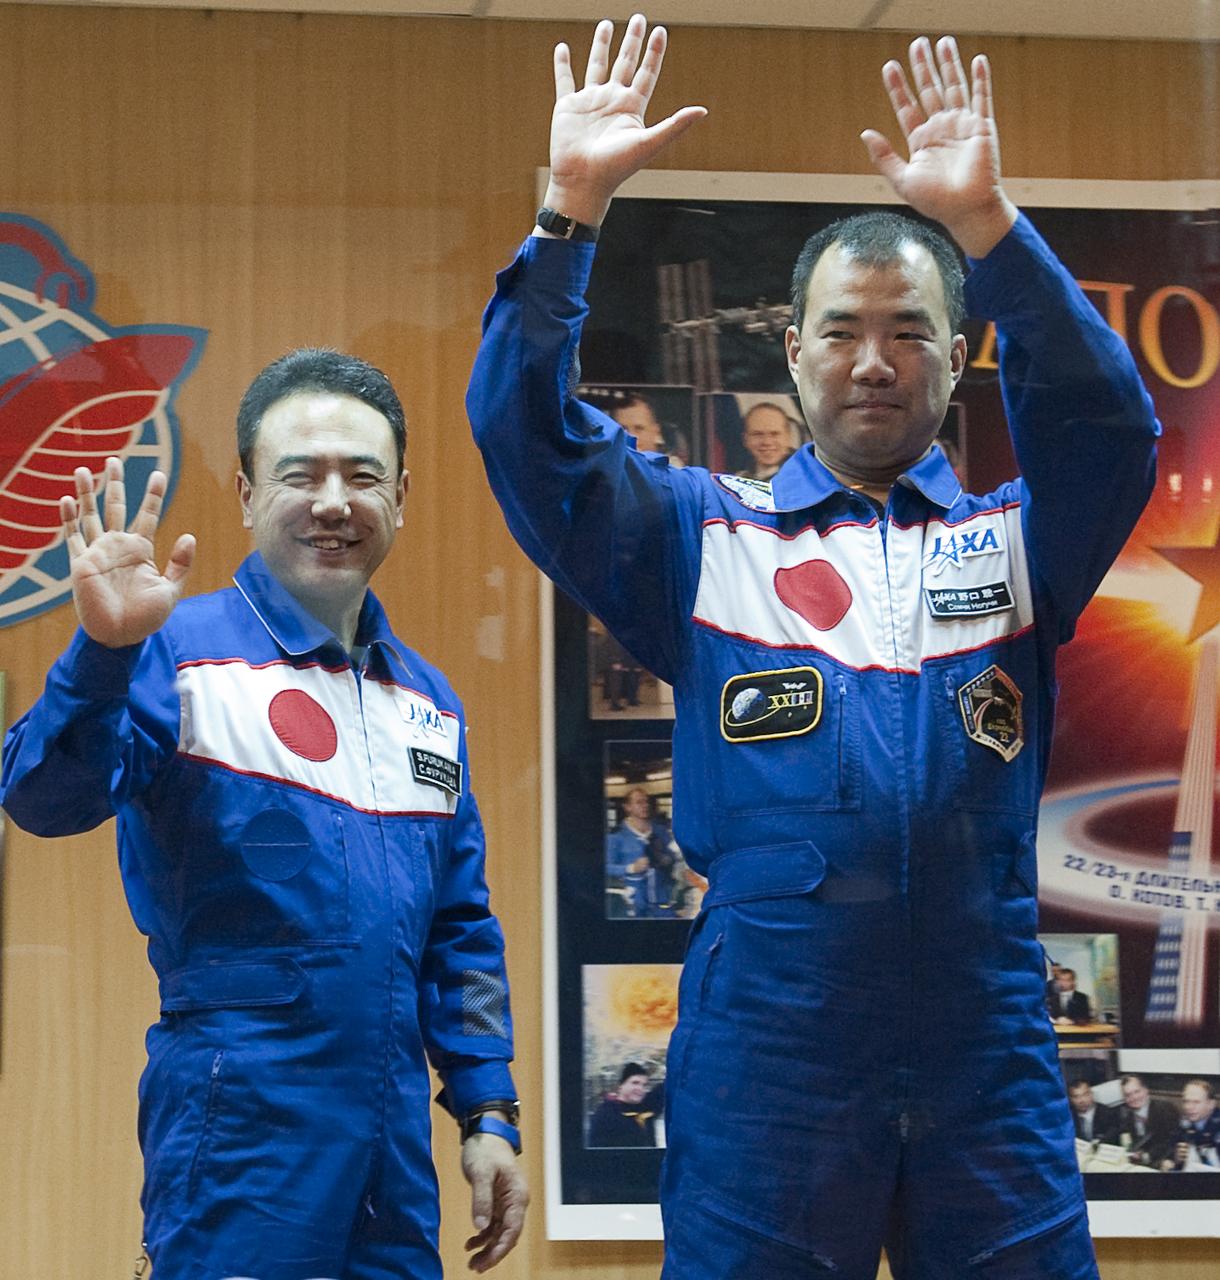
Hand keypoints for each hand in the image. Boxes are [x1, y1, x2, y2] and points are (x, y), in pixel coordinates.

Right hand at [61, 456, 194, 647]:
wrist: (121, 637)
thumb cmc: (147, 618)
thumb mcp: (171, 590)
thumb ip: (180, 564)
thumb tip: (189, 536)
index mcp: (141, 550)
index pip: (148, 514)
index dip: (152, 494)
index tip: (158, 474)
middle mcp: (119, 546)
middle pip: (116, 506)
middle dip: (115, 483)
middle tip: (113, 459)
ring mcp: (98, 553)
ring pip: (91, 515)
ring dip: (87, 493)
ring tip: (84, 469)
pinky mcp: (80, 564)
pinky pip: (72, 537)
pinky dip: (68, 519)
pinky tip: (66, 499)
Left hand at [461, 1132, 528, 1271]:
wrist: (485, 1133)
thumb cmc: (486, 1149)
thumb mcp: (481, 1173)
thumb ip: (481, 1199)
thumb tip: (480, 1226)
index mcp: (517, 1195)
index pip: (513, 1229)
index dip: (501, 1248)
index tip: (486, 1261)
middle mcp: (515, 1201)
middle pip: (508, 1235)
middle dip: (493, 1253)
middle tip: (475, 1266)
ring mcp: (507, 1202)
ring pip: (500, 1233)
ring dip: (488, 1248)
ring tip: (472, 1262)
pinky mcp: (497, 1201)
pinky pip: (493, 1225)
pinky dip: (483, 1236)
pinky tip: (471, 1243)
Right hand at [541, 13, 705, 228]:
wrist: (583, 182)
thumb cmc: (616, 168)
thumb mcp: (649, 143)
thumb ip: (675, 125)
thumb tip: (703, 111)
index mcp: (632, 108)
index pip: (647, 73)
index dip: (654, 53)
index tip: (660, 31)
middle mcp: (612, 101)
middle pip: (625, 63)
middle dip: (632, 41)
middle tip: (638, 18)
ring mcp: (590, 102)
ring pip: (597, 65)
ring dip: (601, 45)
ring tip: (606, 24)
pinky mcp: (567, 107)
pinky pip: (565, 80)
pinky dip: (562, 64)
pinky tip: (562, 48)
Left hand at [861, 36, 1016, 257]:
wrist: (965, 211)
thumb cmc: (935, 202)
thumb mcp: (902, 179)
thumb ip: (884, 156)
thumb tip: (865, 132)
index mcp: (921, 141)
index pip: (907, 107)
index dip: (898, 87)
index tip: (889, 67)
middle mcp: (941, 129)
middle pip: (930, 90)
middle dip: (923, 67)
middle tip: (917, 44)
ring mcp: (962, 125)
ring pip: (954, 87)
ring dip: (948, 64)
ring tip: (942, 42)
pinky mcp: (982, 126)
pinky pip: (982, 97)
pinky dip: (980, 78)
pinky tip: (977, 60)